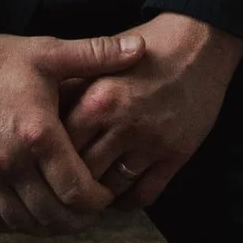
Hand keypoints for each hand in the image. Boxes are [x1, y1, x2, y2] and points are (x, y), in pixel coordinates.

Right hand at [0, 25, 138, 235]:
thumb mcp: (49, 50)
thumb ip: (97, 53)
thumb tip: (139, 48)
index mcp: (38, 135)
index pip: (75, 190)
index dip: (97, 201)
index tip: (107, 196)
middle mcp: (10, 165)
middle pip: (51, 216)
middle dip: (77, 220)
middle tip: (91, 212)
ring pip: (22, 224)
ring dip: (47, 226)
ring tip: (64, 215)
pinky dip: (12, 223)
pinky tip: (26, 213)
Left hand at [61, 12, 242, 209]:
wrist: (202, 41)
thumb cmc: (148, 47)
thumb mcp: (104, 61)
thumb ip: (73, 90)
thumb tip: (41, 120)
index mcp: (98, 100)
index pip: (59, 149)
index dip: (50, 160)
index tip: (47, 166)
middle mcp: (122, 124)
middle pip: (82, 174)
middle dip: (72, 183)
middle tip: (65, 187)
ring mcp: (151, 142)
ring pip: (112, 189)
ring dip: (100, 194)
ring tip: (92, 192)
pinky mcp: (176, 154)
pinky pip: (144, 195)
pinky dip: (129, 201)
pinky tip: (121, 193)